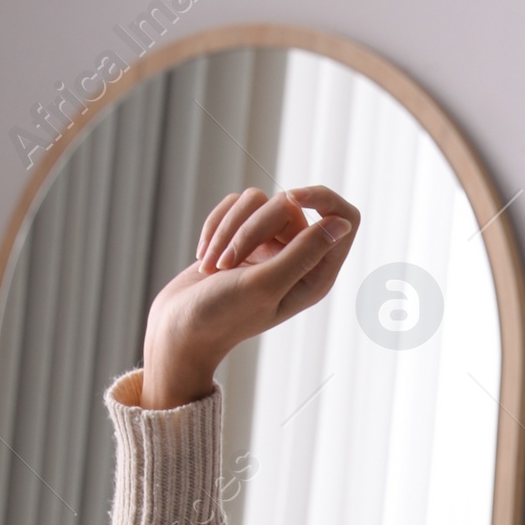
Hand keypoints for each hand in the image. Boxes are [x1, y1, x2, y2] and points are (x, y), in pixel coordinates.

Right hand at [140, 184, 360, 408]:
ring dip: (227, 229)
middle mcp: (298, 258)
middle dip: (250, 228)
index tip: (292, 197)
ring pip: (257, 201)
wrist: (180, 327)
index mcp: (316, 276)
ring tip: (213, 267)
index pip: (344, 220)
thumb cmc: (223, 315)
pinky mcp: (243, 236)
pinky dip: (216, 226)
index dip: (323, 199)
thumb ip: (303, 253)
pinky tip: (204, 258)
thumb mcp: (265, 284)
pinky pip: (236, 205)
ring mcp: (270, 247)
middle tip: (227, 264)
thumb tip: (342, 224)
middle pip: (289, 205)